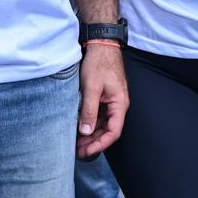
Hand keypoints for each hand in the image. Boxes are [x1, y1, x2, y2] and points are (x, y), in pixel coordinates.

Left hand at [77, 44, 128, 159]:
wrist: (101, 45)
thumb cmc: (99, 63)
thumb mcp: (91, 87)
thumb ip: (89, 110)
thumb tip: (85, 131)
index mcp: (120, 104)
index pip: (113, 132)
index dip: (100, 144)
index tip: (86, 152)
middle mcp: (118, 105)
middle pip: (108, 131)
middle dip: (94, 142)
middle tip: (78, 151)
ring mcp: (112, 102)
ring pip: (103, 124)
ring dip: (91, 134)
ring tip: (77, 142)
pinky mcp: (105, 98)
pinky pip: (100, 116)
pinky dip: (91, 124)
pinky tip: (80, 128)